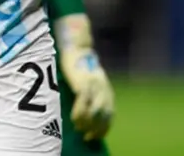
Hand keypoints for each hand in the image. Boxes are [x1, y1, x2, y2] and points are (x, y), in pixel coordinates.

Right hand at [54, 14, 114, 140]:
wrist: (76, 48)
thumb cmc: (79, 65)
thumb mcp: (89, 81)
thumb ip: (91, 94)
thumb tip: (87, 112)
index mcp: (107, 91)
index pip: (109, 115)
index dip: (103, 128)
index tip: (94, 137)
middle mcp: (104, 90)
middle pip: (103, 116)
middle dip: (95, 128)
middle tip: (85, 135)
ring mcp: (95, 87)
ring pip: (94, 113)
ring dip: (86, 123)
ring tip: (78, 128)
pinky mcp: (84, 83)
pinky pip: (83, 104)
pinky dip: (79, 114)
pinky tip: (74, 119)